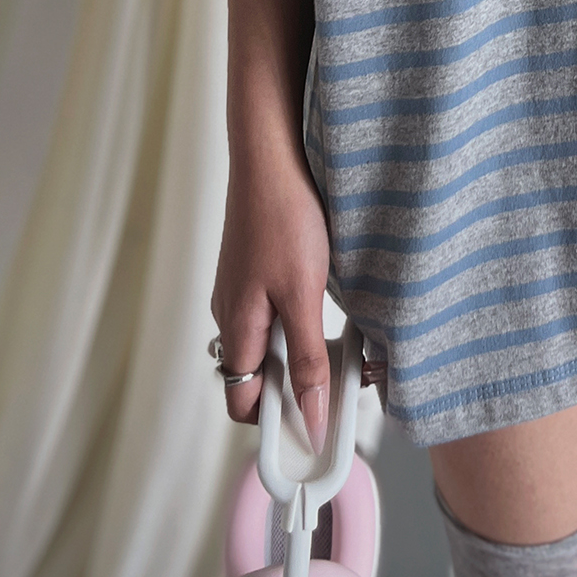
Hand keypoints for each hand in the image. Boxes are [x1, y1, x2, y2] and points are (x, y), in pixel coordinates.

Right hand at [211, 142, 334, 449]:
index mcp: (237, 330)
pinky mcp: (255, 267)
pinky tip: (329, 302)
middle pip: (258, 376)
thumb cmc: (283, 219)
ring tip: (346, 341)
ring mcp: (241, 289)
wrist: (271, 153)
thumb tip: (308, 418)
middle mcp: (231, 314)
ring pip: (269, 342)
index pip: (243, 403)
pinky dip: (300, 319)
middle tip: (345, 377)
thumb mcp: (302, 296)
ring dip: (302, 351)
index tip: (319, 424)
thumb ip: (305, 359)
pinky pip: (273, 312)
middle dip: (298, 386)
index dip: (277, 421)